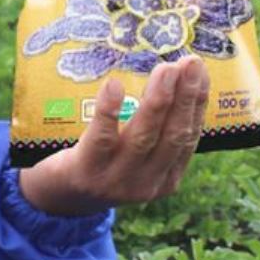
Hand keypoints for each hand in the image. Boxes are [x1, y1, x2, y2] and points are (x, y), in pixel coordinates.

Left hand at [19, 54, 210, 216]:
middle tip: (190, 62)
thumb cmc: (102, 163)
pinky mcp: (87, 172)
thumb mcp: (136, 156)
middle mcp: (147, 182)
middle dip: (185, 97)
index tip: (201, 71)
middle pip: (173, 136)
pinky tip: (113, 85)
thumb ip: (155, 130)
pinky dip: (109, 110)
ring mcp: (117, 180)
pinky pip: (101, 138)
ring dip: (158, 100)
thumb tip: (174, 76)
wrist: (59, 196)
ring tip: (165, 69)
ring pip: (143, 137)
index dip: (197, 102)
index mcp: (167, 178)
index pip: (190, 137)